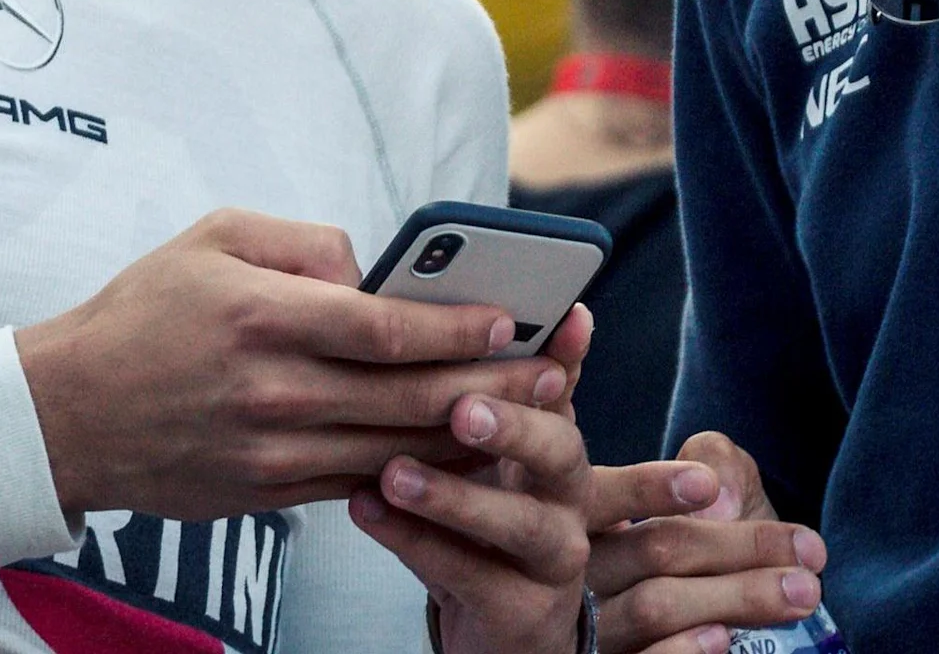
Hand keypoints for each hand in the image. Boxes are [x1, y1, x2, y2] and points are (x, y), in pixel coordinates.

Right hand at [15, 208, 569, 519]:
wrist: (66, 414)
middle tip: (550, 372)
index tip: (508, 320)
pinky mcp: (269, 492)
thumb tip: (373, 270)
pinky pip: (363, 483)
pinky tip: (460, 451)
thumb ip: (305, 243)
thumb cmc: (145, 310)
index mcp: (264, 318)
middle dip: (489, 386)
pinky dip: (419, 470)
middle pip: (406, 396)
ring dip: (467, 433)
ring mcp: (273, 452)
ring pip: (396, 448)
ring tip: (526, 413)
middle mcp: (274, 392)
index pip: (384, 329)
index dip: (455, 329)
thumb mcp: (214, 237)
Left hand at [348, 304, 600, 653]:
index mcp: (558, 447)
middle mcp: (570, 497)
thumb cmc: (479, 524)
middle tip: (461, 408)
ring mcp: (555, 556)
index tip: (565, 316)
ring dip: (455, 495)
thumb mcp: (486, 458)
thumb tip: (448, 316)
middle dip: (514, 425)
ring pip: (518, 522)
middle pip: (560, 451)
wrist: (496, 627)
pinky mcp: (524, 611)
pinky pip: (470, 575)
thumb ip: (480, 393)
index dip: (568, 354)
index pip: (565, 388)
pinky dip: (417, 543)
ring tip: (393, 472)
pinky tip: (368, 511)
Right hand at [587, 431, 824, 653]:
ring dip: (739, 597)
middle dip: (738, 548)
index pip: (608, 493)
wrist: (751, 613)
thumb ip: (718, 464)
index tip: (707, 486)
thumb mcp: (726, 492)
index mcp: (599, 516)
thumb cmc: (725, 546)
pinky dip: (685, 649)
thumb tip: (717, 504)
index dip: (649, 486)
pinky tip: (724, 638)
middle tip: (811, 553)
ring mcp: (599, 630)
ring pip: (656, 607)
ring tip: (801, 592)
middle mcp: (587, 574)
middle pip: (652, 550)